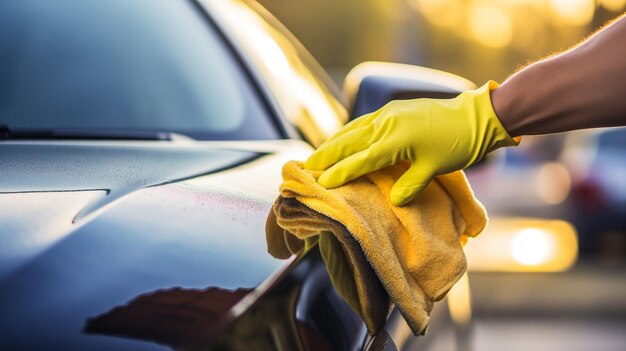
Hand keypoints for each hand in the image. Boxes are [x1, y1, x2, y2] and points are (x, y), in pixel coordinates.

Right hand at [305, 81, 517, 205]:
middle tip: (306, 166)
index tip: (321, 182)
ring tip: (319, 154)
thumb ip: (411, 185)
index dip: (339, 173)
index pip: (359, 160)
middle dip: (326, 154)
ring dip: (334, 142)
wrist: (476, 116)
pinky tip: (345, 137)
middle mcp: (386, 124)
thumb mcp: (435, 169)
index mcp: (394, 140)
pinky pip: (364, 122)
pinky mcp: (395, 109)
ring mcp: (389, 114)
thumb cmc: (457, 144)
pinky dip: (350, 132)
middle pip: (348, 142)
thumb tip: (395, 201)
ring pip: (354, 129)